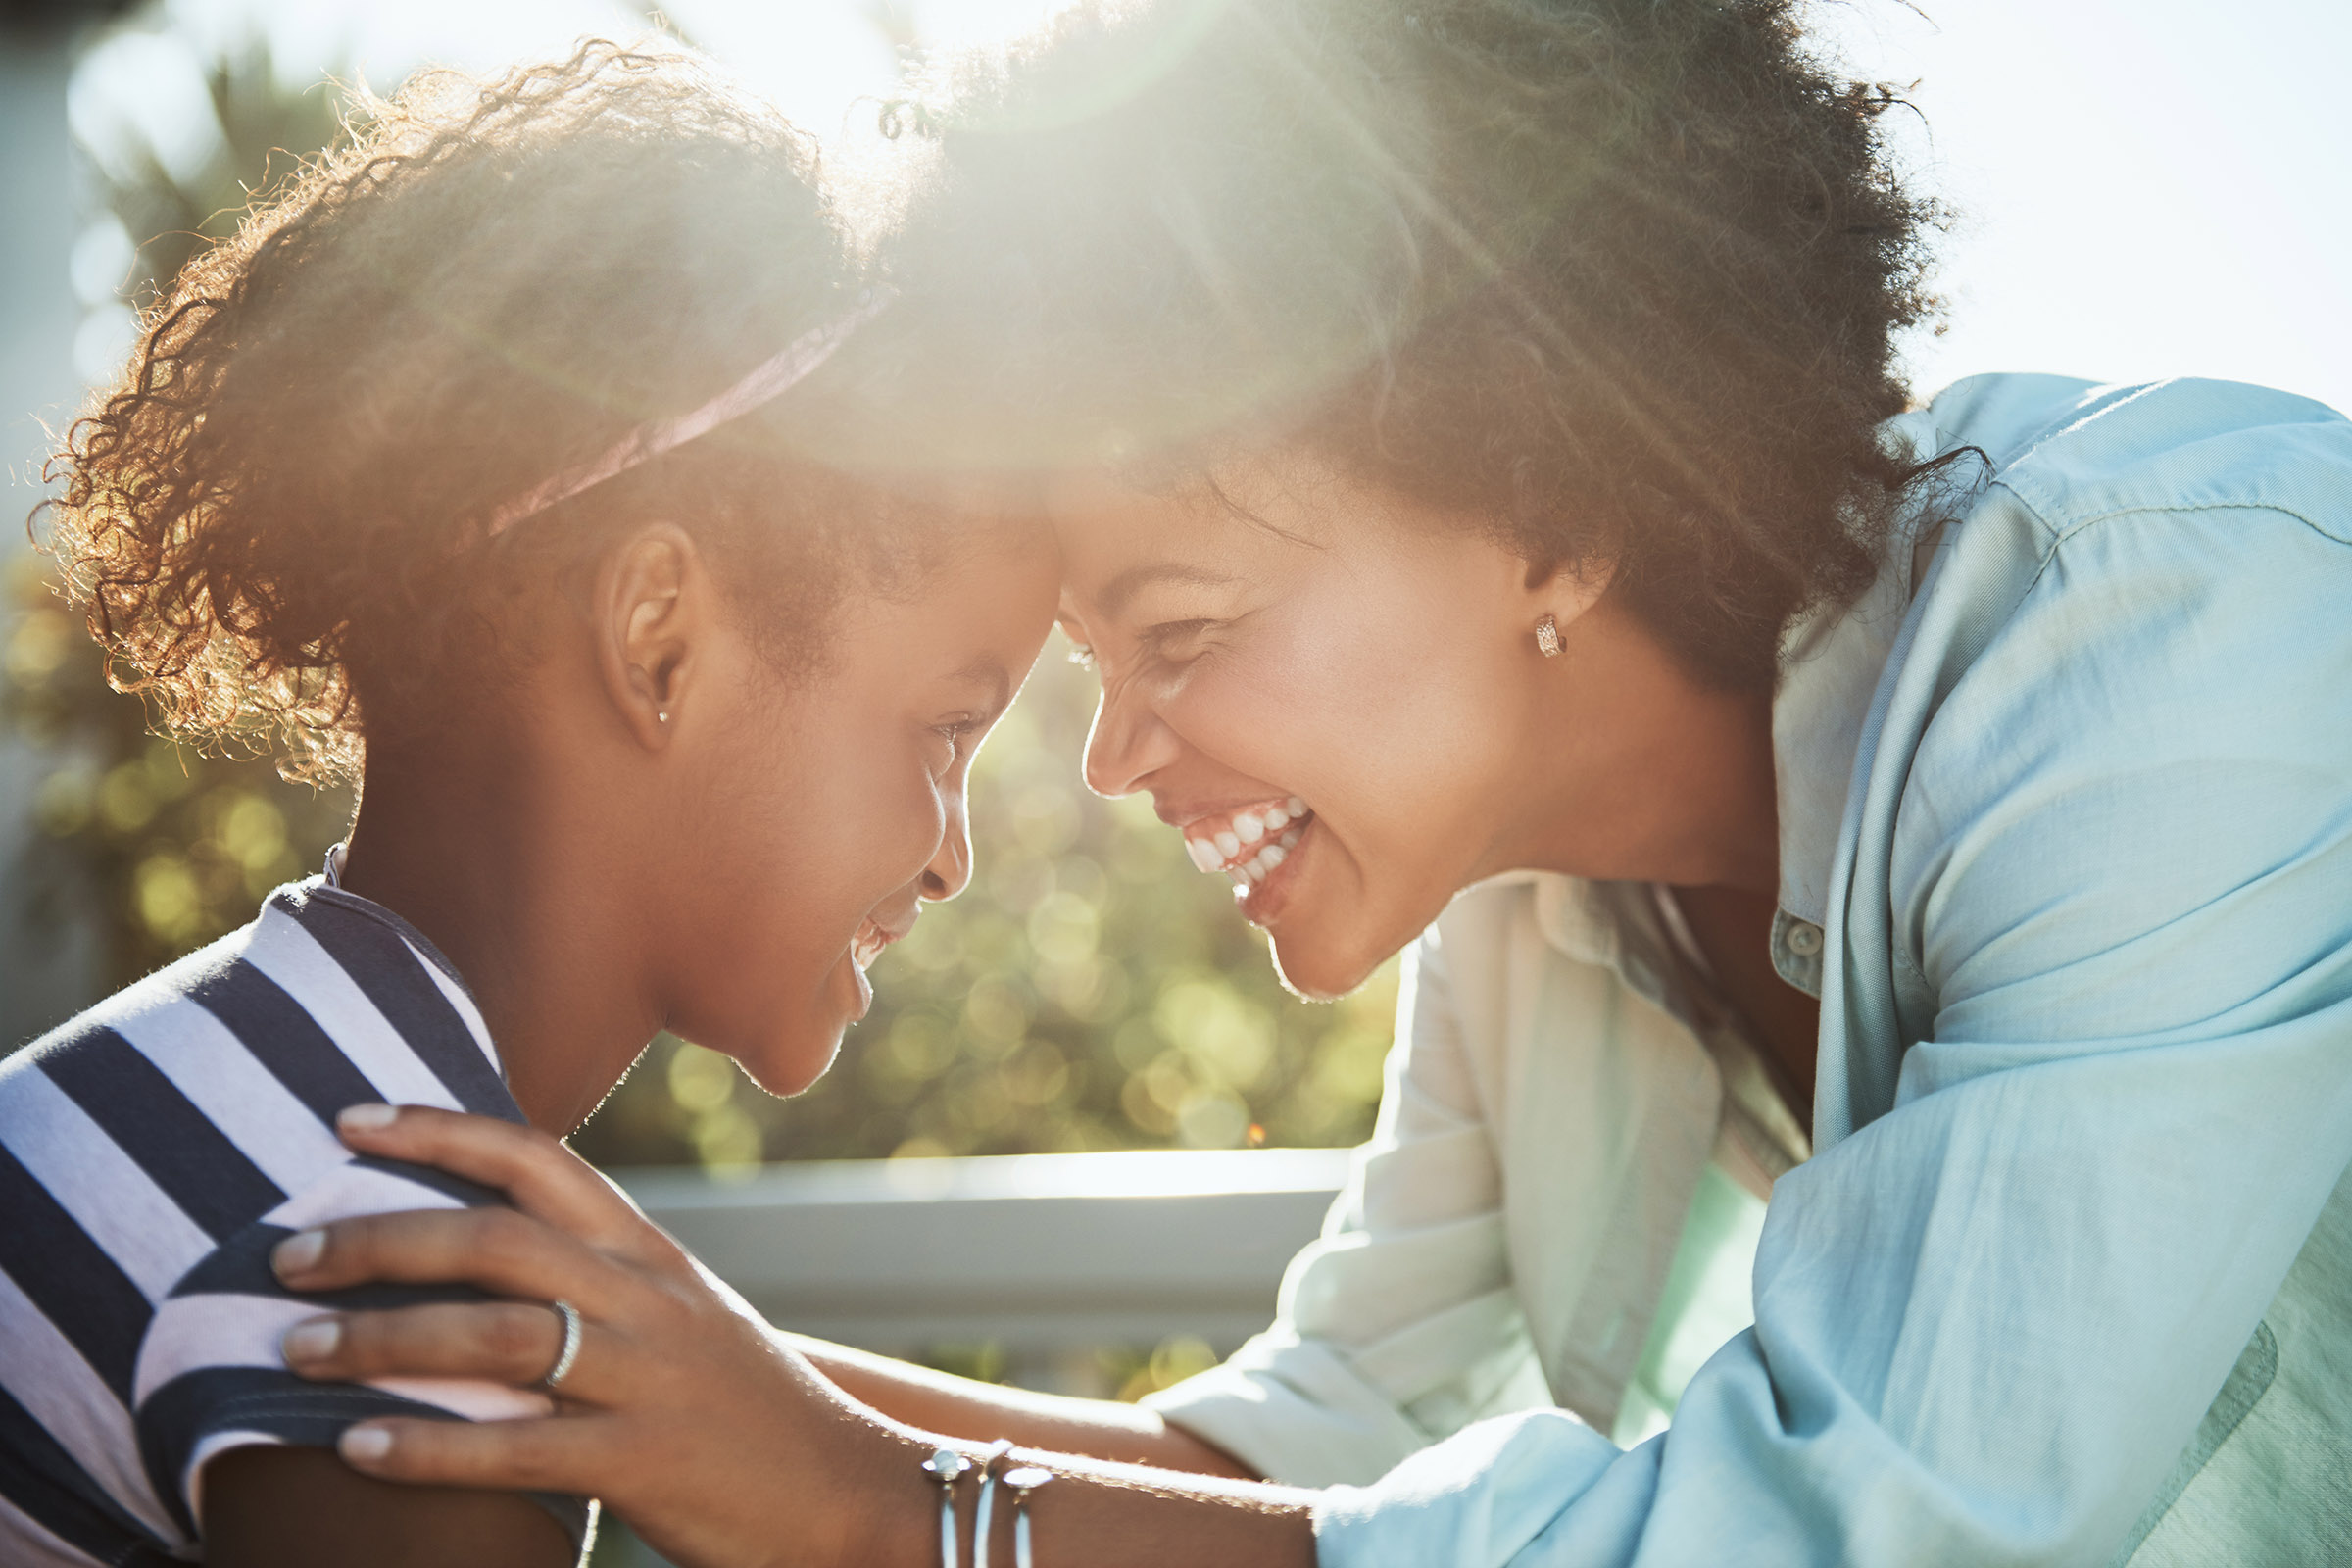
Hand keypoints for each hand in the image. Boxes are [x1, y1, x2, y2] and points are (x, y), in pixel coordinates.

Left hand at [271, 1105, 924, 1567]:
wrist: (852, 1492)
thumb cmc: (747, 1411)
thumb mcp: (685, 1318)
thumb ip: (601, 1279)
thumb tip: (484, 1255)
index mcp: (653, 1253)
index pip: (539, 1159)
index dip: (441, 1129)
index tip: (351, 1121)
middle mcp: (649, 1297)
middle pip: (497, 1238)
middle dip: (380, 1237)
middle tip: (288, 1253)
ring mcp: (649, 1377)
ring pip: (497, 1334)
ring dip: (381, 1338)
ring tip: (296, 1349)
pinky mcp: (645, 1462)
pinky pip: (516, 1448)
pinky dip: (426, 1446)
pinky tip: (355, 1449)